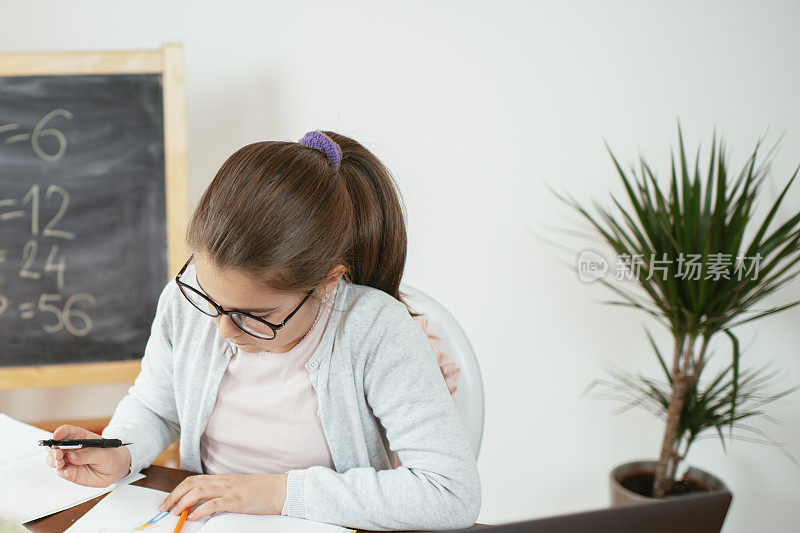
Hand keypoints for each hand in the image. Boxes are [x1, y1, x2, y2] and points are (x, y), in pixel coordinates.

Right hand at [44, 425, 131, 486]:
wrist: (116, 470)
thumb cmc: (111, 457)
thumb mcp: (104, 454)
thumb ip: (88, 455)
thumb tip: (71, 456)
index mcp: (81, 437)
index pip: (67, 431)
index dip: (60, 432)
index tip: (56, 435)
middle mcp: (72, 448)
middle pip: (56, 445)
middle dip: (53, 449)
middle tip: (57, 454)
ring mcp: (69, 460)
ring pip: (54, 459)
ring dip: (53, 461)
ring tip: (60, 463)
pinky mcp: (70, 472)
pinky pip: (61, 471)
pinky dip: (61, 471)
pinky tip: (66, 471)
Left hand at [158, 473, 287, 520]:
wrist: (280, 489)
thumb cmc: (261, 491)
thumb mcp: (237, 490)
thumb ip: (220, 494)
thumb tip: (202, 504)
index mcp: (222, 479)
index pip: (193, 481)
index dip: (177, 490)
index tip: (167, 502)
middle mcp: (223, 482)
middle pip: (191, 485)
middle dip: (174, 496)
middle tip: (164, 508)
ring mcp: (229, 490)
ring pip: (199, 491)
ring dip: (183, 502)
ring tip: (175, 512)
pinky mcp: (237, 500)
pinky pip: (214, 503)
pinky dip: (201, 510)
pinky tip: (193, 516)